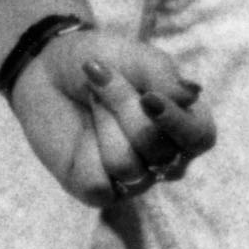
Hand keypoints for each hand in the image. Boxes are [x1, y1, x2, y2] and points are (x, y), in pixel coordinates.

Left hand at [6, 25, 216, 207]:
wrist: (47, 67)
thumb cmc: (102, 60)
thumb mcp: (134, 57)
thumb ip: (163, 75)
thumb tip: (191, 96)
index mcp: (185, 123)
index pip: (200, 137)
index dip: (176, 121)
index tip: (148, 96)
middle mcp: (166, 157)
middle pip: (158, 150)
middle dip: (124, 107)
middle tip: (102, 78)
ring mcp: (134, 178)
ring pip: (126, 166)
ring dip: (102, 123)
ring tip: (92, 102)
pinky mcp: (98, 191)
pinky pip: (98, 183)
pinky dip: (83, 151)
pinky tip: (81, 134)